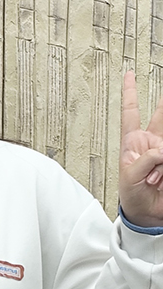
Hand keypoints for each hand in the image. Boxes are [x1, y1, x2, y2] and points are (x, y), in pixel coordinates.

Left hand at [119, 71, 162, 227]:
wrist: (147, 214)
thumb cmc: (132, 197)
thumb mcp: (130, 177)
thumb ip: (146, 159)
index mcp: (132, 143)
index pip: (130, 113)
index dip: (130, 92)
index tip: (129, 74)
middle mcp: (151, 143)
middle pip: (161, 115)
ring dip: (161, 162)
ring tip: (156, 179)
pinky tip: (161, 180)